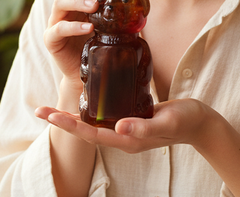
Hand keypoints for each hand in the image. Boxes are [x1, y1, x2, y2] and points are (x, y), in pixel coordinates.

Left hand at [36, 98, 213, 153]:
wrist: (199, 123)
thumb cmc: (185, 121)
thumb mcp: (167, 121)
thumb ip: (144, 127)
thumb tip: (118, 127)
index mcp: (128, 139)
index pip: (91, 133)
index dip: (69, 124)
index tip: (49, 115)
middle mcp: (123, 136)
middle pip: (86, 130)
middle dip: (62, 121)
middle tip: (40, 110)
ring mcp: (126, 129)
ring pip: (93, 124)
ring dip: (72, 116)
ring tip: (54, 109)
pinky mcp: (131, 119)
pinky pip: (105, 116)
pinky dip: (90, 109)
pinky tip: (85, 100)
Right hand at [43, 0, 110, 91]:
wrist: (87, 71)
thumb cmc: (98, 42)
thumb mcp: (111, 21)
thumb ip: (120, 4)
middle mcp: (66, 5)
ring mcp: (56, 21)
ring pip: (61, 2)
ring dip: (78, 0)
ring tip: (95, 5)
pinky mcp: (51, 39)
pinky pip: (59, 29)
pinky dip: (73, 27)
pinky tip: (88, 27)